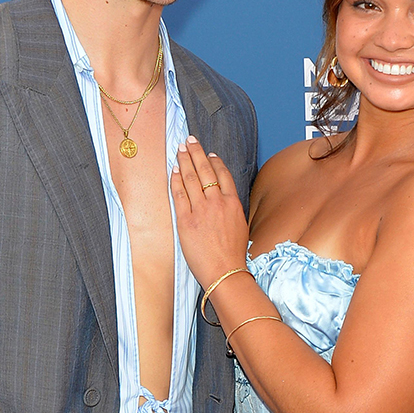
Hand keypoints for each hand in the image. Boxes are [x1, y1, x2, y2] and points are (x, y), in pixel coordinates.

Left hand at [171, 136, 248, 287]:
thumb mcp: (240, 225)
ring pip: (190, 178)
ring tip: (180, 149)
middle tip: (189, 140)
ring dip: (184, 161)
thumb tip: (223, 198)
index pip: (222, 174)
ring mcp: (201, 210)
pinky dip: (175, 180)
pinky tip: (173, 170)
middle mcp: (217, 202)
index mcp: (233, 203)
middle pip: (205, 170)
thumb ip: (231, 209)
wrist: (225, 272)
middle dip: (196, 152)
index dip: (214, 161)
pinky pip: (179, 194)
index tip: (209, 153)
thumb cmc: (233, 254)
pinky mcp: (186, 220)